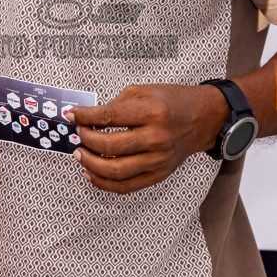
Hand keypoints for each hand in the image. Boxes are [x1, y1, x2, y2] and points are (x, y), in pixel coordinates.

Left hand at [67, 83, 227, 193]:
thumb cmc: (173, 102)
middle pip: (110, 146)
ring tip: (80, 155)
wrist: (204, 119)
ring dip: (91, 164)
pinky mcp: (159, 174)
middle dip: (87, 141)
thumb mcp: (145, 91)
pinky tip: (92, 174)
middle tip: (78, 135)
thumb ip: (117, 104)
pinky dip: (105, 183)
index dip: (85, 117)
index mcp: (152, 112)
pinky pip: (127, 186)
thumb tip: (88, 117)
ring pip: (116, 171)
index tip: (72, 115)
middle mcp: (156, 137)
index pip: (109, 117)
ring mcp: (159, 159)